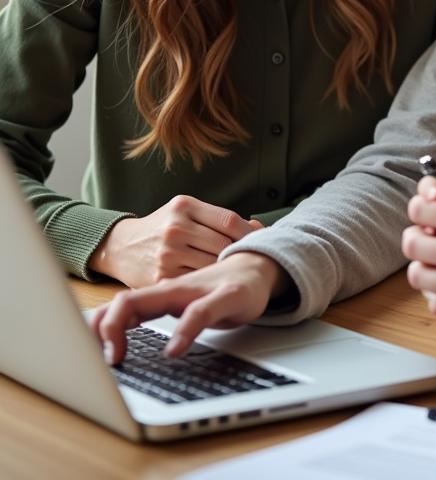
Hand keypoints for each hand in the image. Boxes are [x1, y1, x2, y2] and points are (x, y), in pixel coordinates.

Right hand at [87, 194, 260, 288]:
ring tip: (237, 269)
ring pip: (213, 265)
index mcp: (184, 206)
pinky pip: (196, 281)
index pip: (229, 221)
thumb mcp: (185, 210)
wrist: (121, 246)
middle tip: (252, 259)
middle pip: (223, 244)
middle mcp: (175, 228)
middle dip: (241, 252)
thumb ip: (216, 218)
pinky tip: (216, 281)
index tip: (260, 241)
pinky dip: (209, 282)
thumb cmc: (162, 227)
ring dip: (227, 269)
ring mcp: (167, 254)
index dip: (249, 233)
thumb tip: (256, 226)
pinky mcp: (161, 278)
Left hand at [91, 252, 287, 363]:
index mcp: (160, 293)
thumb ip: (150, 315)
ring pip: (155, 301)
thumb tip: (109, 337)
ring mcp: (198, 290)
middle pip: (126, 301)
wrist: (259, 266)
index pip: (118, 304)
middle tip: (98, 358)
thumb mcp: (178, 304)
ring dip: (129, 327)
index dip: (96, 327)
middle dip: (101, 327)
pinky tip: (174, 350)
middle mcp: (173, 289)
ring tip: (117, 357)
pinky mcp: (226, 295)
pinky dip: (184, 331)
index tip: (86, 354)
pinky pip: (200, 313)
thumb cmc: (216, 289)